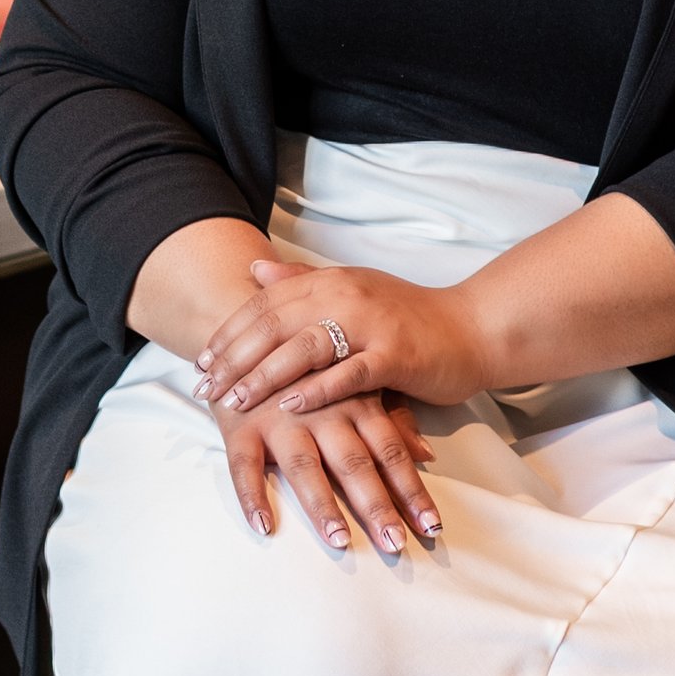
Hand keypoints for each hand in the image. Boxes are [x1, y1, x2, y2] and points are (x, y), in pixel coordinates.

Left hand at [199, 259, 493, 415]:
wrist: (473, 328)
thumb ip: (303, 283)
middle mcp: (346, 295)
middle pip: (275, 324)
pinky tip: (290, 406)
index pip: (266, 303)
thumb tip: (255, 270)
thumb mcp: (353, 292)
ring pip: (304, 347)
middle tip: (205, 387)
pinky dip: (317, 389)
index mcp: (331, 281)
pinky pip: (348, 373)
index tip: (201, 361)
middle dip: (235, 358)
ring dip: (264, 376)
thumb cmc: (409, 318)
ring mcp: (372, 324)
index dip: (230, 332)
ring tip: (235, 400)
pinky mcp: (396, 355)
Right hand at [219, 382, 440, 559]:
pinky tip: (263, 525)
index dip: (411, 490)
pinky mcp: (241, 427)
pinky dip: (251, 495)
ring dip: (321, 504)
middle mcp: (322, 412)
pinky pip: (244, 465)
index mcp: (356, 403)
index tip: (431, 526)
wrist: (248, 336)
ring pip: (303, 466)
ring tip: (340, 540)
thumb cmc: (312, 368)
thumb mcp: (357, 385)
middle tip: (394, 545)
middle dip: (376, 505)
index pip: (390, 453)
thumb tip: (427, 454)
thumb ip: (393, 419)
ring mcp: (280, 420)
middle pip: (354, 463)